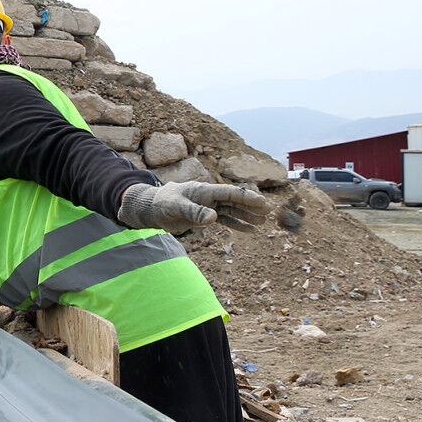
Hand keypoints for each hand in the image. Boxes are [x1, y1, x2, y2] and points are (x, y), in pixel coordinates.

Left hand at [118, 181, 269, 232]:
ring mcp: (208, 207)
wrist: (152, 209)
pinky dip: (237, 224)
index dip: (245, 197)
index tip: (262, 201)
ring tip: (263, 222)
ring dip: (247, 216)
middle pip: (234, 200)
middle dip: (251, 205)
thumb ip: (193, 212)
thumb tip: (213, 218)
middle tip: (269, 210)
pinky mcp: (204, 216)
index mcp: (203, 190)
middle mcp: (208, 197)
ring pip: (232, 210)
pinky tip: (250, 231)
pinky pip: (225, 220)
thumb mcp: (175, 207)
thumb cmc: (162, 203)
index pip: (228, 193)